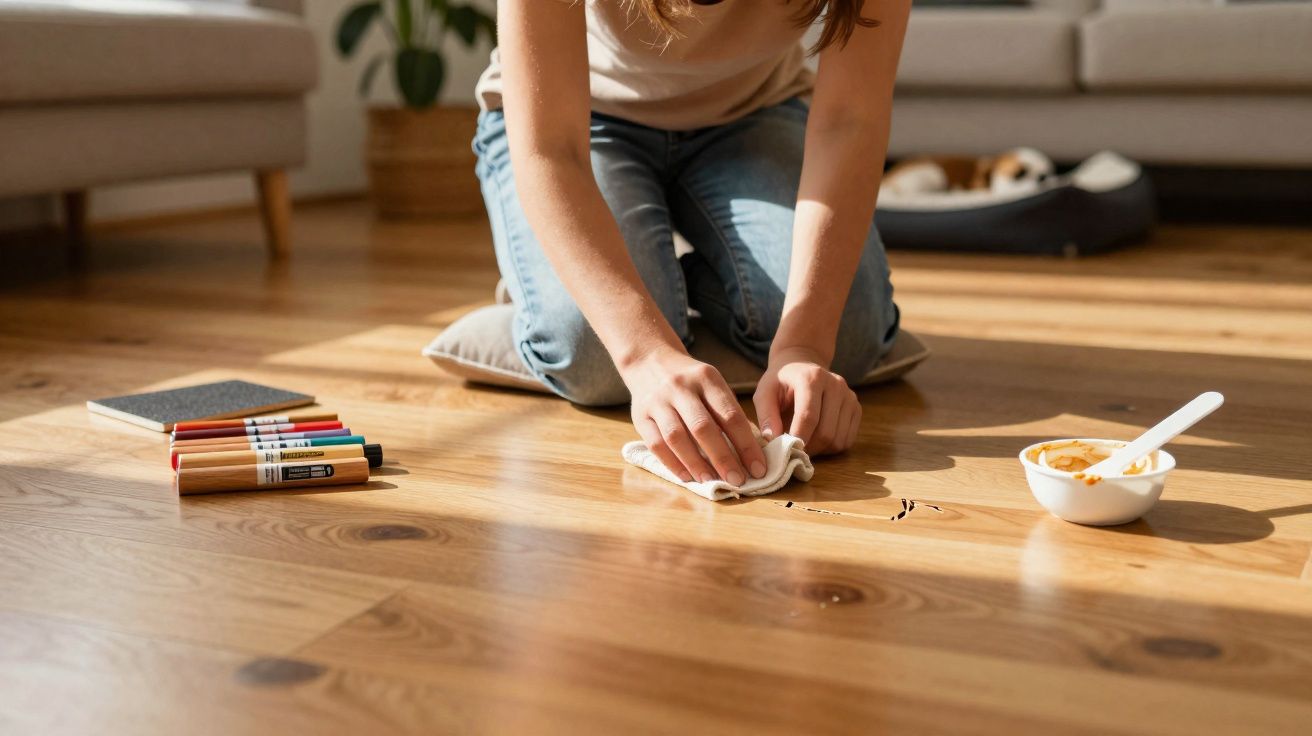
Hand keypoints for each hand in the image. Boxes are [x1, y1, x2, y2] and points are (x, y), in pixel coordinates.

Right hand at [623, 349, 767, 484]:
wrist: (649, 360)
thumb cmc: (690, 380)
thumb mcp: (712, 383)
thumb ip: (728, 411)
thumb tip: (749, 450)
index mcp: (707, 378)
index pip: (730, 415)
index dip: (746, 445)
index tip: (758, 468)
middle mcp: (681, 388)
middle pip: (703, 427)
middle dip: (723, 457)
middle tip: (737, 480)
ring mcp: (658, 401)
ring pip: (677, 437)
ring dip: (696, 463)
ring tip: (711, 481)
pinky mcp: (640, 415)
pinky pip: (656, 444)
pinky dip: (672, 463)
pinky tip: (687, 476)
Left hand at [754, 347, 860, 455]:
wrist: (802, 365)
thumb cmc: (780, 382)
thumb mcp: (764, 392)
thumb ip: (766, 415)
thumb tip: (773, 440)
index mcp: (812, 378)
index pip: (809, 416)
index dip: (799, 438)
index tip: (788, 452)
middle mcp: (835, 384)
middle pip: (826, 432)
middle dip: (809, 447)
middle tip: (794, 450)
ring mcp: (849, 396)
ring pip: (838, 440)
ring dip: (820, 450)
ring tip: (804, 443)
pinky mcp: (856, 408)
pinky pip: (847, 440)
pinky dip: (831, 447)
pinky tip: (817, 439)